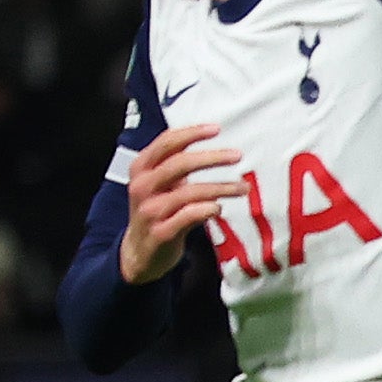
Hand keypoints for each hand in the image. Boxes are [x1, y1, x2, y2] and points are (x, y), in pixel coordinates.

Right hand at [118, 119, 238, 283]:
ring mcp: (150, 210)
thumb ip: (178, 166)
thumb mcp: (160, 185)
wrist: (139, 252)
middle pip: (179, 164)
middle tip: (237, 155)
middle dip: (212, 158)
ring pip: (189, 191)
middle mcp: (143, 186)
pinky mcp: (161, 232)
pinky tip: (219, 208)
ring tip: (242, 188)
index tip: (216, 128)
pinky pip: (189, 216)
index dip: (191, 133)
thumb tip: (213, 147)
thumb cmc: (157, 212)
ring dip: (221, 187)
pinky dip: (208, 209)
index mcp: (141, 169)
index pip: (166, 143)